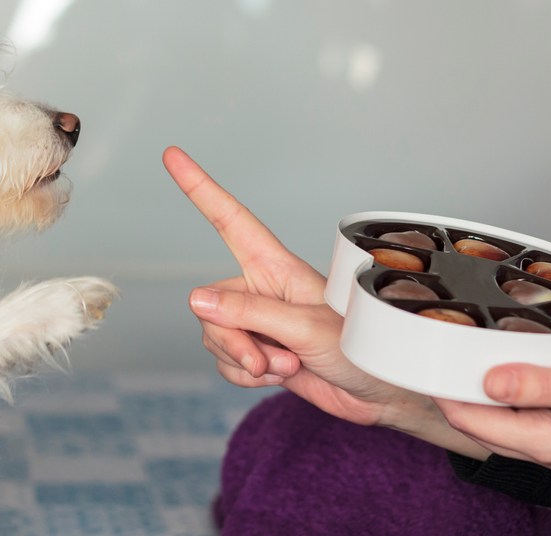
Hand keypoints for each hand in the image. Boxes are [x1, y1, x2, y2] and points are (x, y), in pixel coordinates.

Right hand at [163, 146, 489, 457]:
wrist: (378, 394)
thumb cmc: (360, 348)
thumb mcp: (305, 328)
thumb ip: (249, 313)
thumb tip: (196, 299)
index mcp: (276, 266)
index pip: (230, 220)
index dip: (200, 188)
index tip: (173, 156)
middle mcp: (261, 289)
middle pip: (210, 305)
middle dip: (231, 339)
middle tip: (266, 359)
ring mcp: (258, 322)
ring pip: (214, 336)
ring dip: (244, 361)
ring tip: (286, 366)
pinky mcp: (257, 352)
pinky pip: (225, 362)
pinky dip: (245, 377)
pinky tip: (278, 377)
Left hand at [436, 348, 550, 470]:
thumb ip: (545, 385)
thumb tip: (489, 382)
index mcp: (550, 442)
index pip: (474, 422)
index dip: (444, 393)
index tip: (423, 361)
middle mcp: (549, 449)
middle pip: (480, 425)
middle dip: (453, 394)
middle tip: (433, 353)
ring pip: (499, 421)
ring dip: (477, 394)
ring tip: (458, 356)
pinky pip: (522, 416)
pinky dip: (504, 394)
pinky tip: (503, 369)